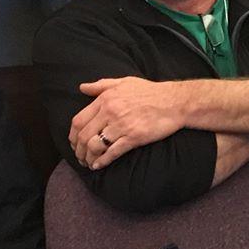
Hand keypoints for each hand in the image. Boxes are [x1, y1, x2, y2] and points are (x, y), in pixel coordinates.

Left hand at [71, 76, 187, 167]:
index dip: (72, 135)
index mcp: (106, 99)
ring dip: (88, 158)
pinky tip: (98, 166)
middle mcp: (111, 112)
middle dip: (78, 150)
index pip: (79, 121)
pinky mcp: (134, 137)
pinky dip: (102, 161)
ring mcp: (122, 126)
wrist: (175, 101)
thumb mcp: (124, 82)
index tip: (73, 143)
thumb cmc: (151, 91)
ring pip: (95, 146)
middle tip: (79, 157)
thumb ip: (101, 85)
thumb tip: (82, 87)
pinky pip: (112, 152)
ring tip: (88, 163)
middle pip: (84, 136)